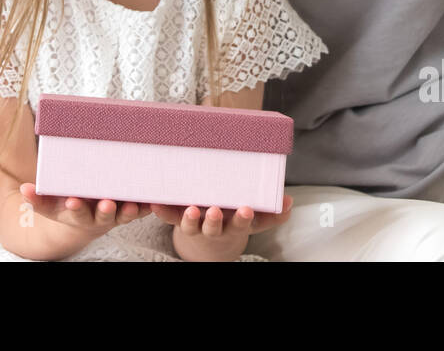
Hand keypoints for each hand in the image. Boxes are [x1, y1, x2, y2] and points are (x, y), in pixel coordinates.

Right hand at [17, 183, 150, 238]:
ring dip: (128, 211)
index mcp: (77, 213)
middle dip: (104, 211)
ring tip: (131, 204)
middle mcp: (98, 217)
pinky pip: (142, 210)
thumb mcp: (51, 202)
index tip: (72, 202)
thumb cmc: (68, 199)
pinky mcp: (132, 209)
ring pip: (124, 216)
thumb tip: (24, 189)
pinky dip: (148, 206)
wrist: (88, 210)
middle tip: (106, 203)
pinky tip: (154, 199)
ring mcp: (117, 215)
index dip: (74, 208)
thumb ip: (38, 197)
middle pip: (102, 217)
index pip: (75, 212)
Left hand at [151, 195, 293, 261]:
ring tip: (191, 208)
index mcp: (232, 225)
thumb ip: (272, 214)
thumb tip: (290, 202)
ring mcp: (195, 224)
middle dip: (213, 220)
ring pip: (191, 225)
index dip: (242, 218)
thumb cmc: (234, 220)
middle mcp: (213, 227)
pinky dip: (161, 211)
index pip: (240, 223)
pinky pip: (169, 217)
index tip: (246, 209)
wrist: (210, 242)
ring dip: (190, 218)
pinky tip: (154, 203)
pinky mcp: (178, 218)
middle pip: (212, 227)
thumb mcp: (254, 220)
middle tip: (214, 210)